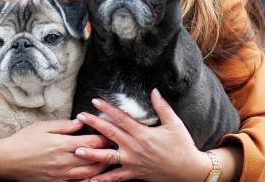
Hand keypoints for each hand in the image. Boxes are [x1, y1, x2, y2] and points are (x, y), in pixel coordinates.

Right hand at [0, 120, 110, 181]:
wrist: (7, 161)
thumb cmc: (24, 140)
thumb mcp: (43, 126)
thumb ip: (64, 125)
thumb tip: (80, 121)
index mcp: (63, 144)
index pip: (93, 140)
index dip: (105, 136)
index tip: (111, 131)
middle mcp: (65, 161)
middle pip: (95, 158)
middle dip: (108, 152)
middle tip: (116, 147)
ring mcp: (61, 174)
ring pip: (89, 173)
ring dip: (101, 167)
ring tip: (109, 161)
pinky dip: (88, 181)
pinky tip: (94, 178)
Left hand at [73, 89, 210, 181]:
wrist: (188, 169)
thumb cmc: (182, 145)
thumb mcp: (174, 123)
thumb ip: (162, 107)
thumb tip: (154, 91)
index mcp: (143, 133)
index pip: (121, 118)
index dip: (107, 109)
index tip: (95, 101)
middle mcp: (135, 147)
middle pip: (110, 133)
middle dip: (93, 124)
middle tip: (80, 116)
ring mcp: (133, 162)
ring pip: (108, 157)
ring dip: (92, 153)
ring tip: (77, 150)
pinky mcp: (135, 173)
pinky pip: (117, 178)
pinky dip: (103, 179)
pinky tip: (90, 179)